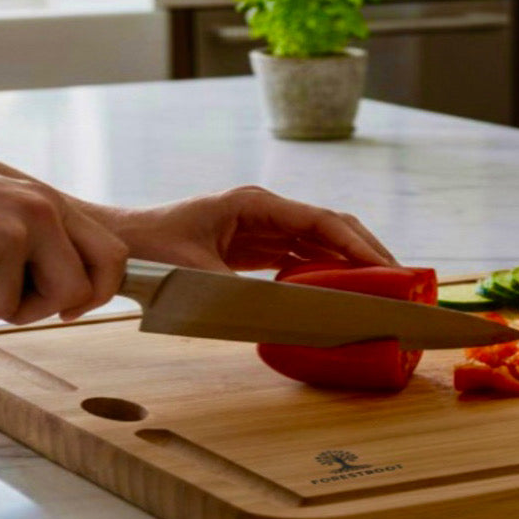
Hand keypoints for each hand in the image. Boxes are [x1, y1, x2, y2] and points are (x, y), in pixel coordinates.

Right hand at [0, 157, 127, 322]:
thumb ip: (36, 246)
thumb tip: (75, 299)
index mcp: (48, 203)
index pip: (112, 256)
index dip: (97, 293)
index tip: (70, 309)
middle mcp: (39, 213)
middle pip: (72, 294)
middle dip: (28, 308)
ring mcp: (9, 233)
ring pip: (10, 309)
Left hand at [93, 185, 395, 273]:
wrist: (118, 245)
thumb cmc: (150, 251)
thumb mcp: (198, 274)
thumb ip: (243, 292)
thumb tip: (285, 314)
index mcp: (255, 205)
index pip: (321, 221)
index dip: (357, 245)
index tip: (386, 266)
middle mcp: (265, 210)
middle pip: (330, 226)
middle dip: (366, 251)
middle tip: (399, 279)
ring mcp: (262, 227)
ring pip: (320, 241)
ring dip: (350, 261)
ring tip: (382, 287)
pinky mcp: (256, 245)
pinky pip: (302, 255)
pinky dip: (326, 271)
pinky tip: (344, 291)